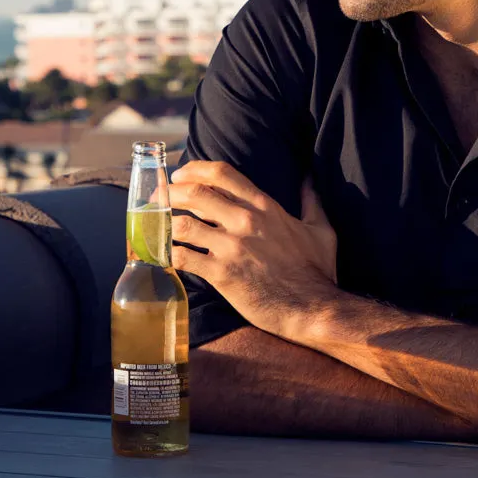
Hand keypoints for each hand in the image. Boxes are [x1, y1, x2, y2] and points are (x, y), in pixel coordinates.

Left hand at [168, 160, 337, 339]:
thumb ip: (312, 200)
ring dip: (165, 222)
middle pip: (195, 193)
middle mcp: (245, 221)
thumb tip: (310, 178)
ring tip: (157, 225)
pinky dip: (168, 255)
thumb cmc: (318, 271)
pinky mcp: (222, 274)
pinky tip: (163, 255)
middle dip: (171, 192)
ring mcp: (232, 247)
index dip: (195, 169)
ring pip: (183, 224)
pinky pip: (183, 258)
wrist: (313, 308)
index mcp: (265, 206)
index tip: (181, 174)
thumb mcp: (320, 229)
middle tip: (159, 197)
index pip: (221, 173)